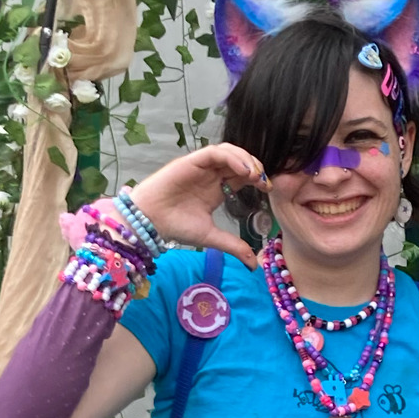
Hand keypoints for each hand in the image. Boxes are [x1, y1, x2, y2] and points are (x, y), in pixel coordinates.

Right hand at [126, 144, 267, 267]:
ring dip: (245, 160)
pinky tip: (243, 170)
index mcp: (217, 189)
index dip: (257, 179)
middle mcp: (210, 175)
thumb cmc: (176, 226)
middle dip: (255, 167)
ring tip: (256, 175)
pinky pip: (214, 153)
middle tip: (265, 182)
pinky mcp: (189, 161)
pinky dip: (231, 158)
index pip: (241, 176)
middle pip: (238, 160)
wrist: (150, 222)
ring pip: (228, 152)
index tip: (268, 190)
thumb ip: (234, 246)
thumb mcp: (212, 237)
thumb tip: (254, 265)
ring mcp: (200, 167)